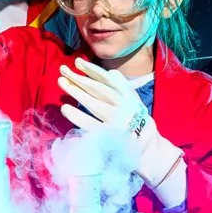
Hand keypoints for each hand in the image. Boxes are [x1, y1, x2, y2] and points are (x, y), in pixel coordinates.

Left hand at [57, 59, 183, 190]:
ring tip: (62, 82)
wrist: (149, 150)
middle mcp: (123, 107)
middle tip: (63, 70)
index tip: (78, 62)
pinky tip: (65, 108)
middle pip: (97, 89)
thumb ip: (123, 88)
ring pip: (93, 103)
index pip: (109, 80)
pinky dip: (77, 116)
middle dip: (79, 78)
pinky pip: (90, 124)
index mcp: (129, 97)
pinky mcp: (108, 136)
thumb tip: (110, 72)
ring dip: (76, 92)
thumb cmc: (138, 123)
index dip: (92, 70)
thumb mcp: (135, 102)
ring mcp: (116, 122)